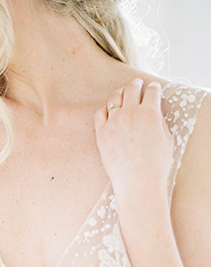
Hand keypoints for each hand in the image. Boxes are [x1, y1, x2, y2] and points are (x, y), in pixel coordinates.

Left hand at [94, 79, 173, 201]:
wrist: (138, 182)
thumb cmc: (156, 164)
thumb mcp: (167, 139)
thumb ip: (159, 121)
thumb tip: (153, 113)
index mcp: (150, 113)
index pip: (152, 91)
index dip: (154, 88)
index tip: (153, 88)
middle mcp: (131, 113)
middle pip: (132, 89)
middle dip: (136, 84)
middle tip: (137, 84)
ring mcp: (114, 122)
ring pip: (115, 98)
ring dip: (120, 93)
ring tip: (122, 94)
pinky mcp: (101, 133)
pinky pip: (100, 113)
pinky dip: (105, 108)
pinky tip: (109, 110)